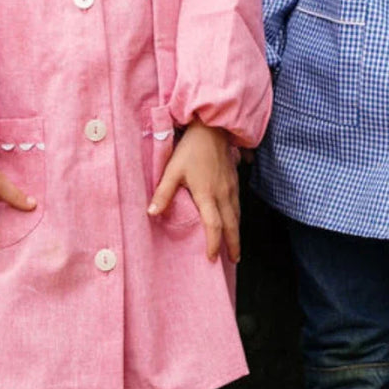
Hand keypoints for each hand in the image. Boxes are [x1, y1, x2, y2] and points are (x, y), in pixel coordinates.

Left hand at [148, 119, 240, 261]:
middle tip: (234, 260)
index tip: (211, 258)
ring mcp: (231, 187)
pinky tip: (234, 220)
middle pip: (232, 225)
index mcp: (207, 194)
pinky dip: (238, 217)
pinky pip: (238, 204)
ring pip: (237, 215)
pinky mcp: (235, 180)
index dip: (214, 244)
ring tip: (235, 246)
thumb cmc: (191, 148)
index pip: (214, 226)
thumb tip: (151, 213)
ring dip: (237, 232)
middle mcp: (223, 194)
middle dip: (233, 244)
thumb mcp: (173, 169)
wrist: (212, 128)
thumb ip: (163, 192)